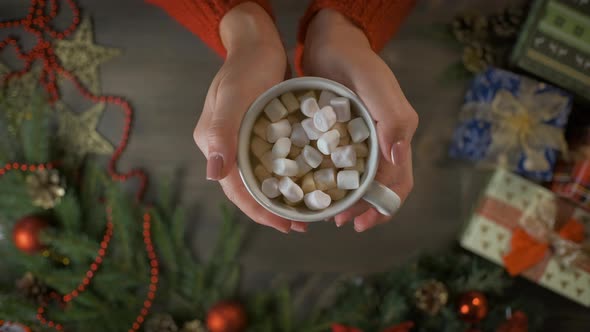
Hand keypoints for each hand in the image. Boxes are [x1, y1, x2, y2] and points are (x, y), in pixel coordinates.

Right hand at [193, 3, 306, 232]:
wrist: (258, 42)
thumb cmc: (246, 66)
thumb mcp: (235, 96)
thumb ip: (222, 132)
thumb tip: (213, 175)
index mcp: (215, 144)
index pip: (235, 190)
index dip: (259, 212)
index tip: (285, 226)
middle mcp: (227, 147)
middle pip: (249, 190)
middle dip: (273, 210)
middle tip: (302, 224)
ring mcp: (242, 141)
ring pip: (262, 179)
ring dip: (282, 196)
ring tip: (307, 210)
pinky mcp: (259, 134)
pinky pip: (273, 163)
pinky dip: (288, 176)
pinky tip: (307, 182)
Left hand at [303, 9, 418, 231]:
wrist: (329, 41)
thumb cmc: (354, 60)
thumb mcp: (374, 84)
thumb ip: (393, 118)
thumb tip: (398, 159)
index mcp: (396, 134)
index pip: (398, 181)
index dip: (382, 206)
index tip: (360, 223)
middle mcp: (382, 140)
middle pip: (380, 186)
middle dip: (364, 209)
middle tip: (339, 221)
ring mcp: (362, 139)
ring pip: (361, 179)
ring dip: (349, 199)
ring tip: (329, 212)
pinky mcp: (343, 135)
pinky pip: (342, 165)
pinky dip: (334, 181)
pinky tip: (318, 188)